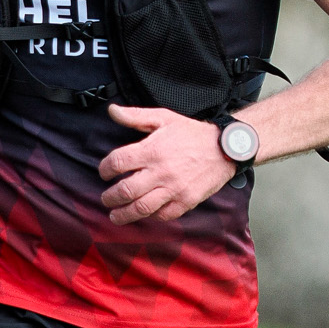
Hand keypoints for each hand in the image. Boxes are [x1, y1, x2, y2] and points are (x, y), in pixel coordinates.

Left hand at [99, 106, 236, 223]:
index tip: (104, 173)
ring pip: (141, 208)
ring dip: (124, 214)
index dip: (105, 169)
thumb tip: (112, 111)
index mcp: (152, 150)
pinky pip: (163, 215)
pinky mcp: (186, 201)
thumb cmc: (192, 133)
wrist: (224, 148)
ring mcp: (174, 189)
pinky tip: (144, 213)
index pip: (118, 162)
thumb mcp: (164, 118)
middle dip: (110, 197)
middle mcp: (161, 171)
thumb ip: (135, 116)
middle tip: (106, 199)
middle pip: (125, 190)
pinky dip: (150, 216)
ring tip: (116, 215)